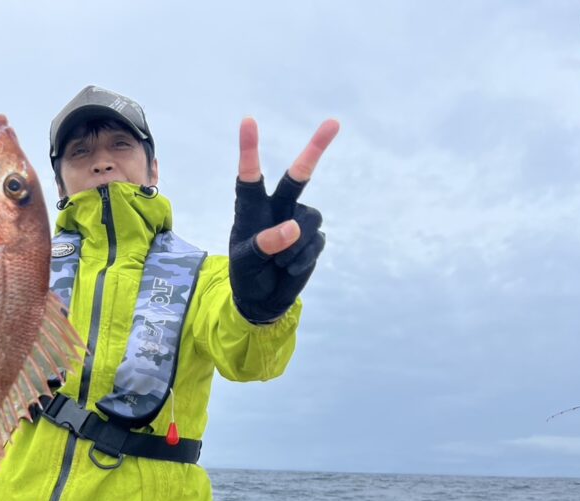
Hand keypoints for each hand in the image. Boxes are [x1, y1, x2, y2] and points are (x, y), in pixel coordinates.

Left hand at [229, 117, 339, 323]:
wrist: (262, 299)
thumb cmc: (246, 273)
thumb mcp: (245, 261)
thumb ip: (264, 243)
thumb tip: (293, 227)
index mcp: (251, 208)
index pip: (249, 176)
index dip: (249, 149)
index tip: (248, 121)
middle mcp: (277, 208)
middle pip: (297, 177)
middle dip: (315, 150)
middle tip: (334, 122)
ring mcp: (297, 222)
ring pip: (307, 221)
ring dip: (293, 245)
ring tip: (278, 262)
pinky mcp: (313, 239)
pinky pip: (314, 243)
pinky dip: (300, 259)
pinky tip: (288, 268)